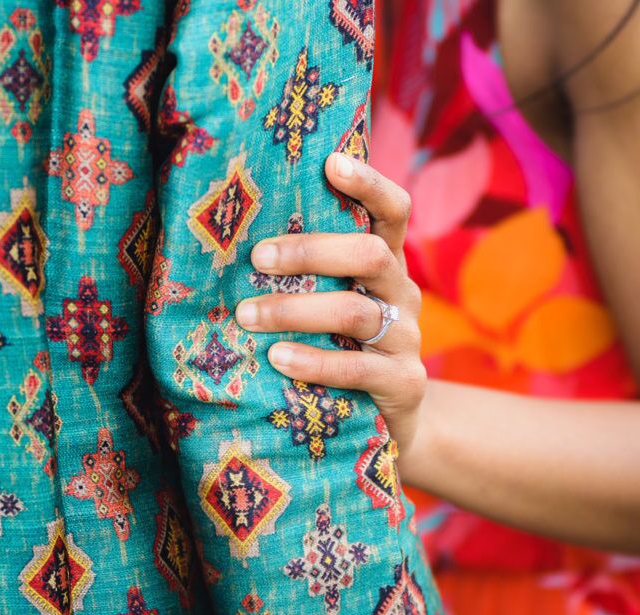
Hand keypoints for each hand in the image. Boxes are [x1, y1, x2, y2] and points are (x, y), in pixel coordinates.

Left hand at [235, 152, 427, 457]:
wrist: (392, 426)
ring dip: (297, 310)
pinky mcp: (405, 384)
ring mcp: (407, 340)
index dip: (369, 184)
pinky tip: (278, 359)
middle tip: (257, 258)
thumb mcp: (333, 307)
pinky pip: (360, 369)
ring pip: (357, 312)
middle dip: (312, 251)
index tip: (330, 162)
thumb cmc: (341, 352)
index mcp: (386, 266)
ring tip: (247, 315)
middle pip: (371, 255)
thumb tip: (232, 239)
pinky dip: (315, 362)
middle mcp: (403, 294)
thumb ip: (308, 276)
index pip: (393, 212)